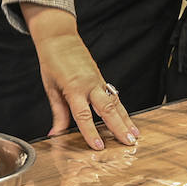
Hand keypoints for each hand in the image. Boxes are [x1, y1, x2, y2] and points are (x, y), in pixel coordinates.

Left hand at [27, 11, 137, 149]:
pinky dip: (122, 109)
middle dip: (120, 127)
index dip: (91, 132)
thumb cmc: (52, 62)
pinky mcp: (101, 78)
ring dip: (126, 119)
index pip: (83, 115)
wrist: (59, 38)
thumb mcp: (51, 89)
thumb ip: (58, 113)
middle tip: (130, 142)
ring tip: (135, 134)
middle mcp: (90, 84)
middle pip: (108, 109)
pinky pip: (114, 95)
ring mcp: (98, 80)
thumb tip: (55, 134)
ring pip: (116, 102)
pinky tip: (128, 119)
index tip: (99, 147)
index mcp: (74, 88)